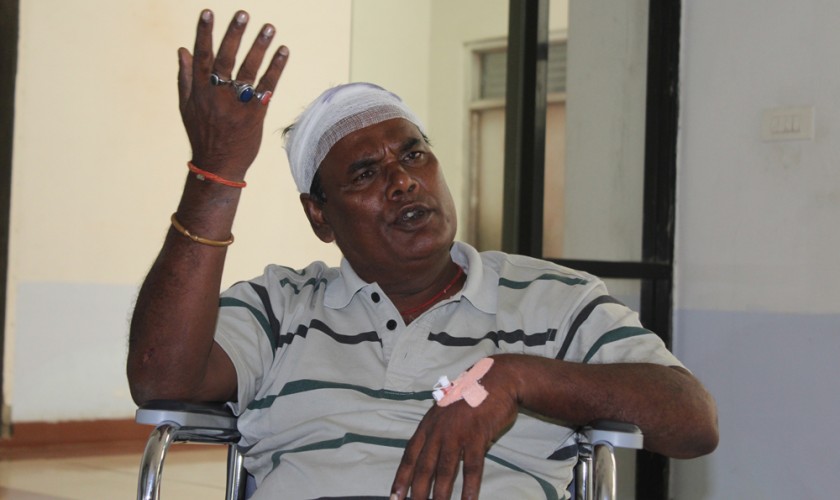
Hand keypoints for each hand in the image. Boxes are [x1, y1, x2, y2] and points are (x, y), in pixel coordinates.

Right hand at [177, 9, 288, 178]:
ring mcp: (237, 104)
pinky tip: (284, 51)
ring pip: (249, 69)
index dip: (204, 33)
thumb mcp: (186, 107)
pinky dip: (276, 68)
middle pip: (226, 58)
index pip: (202, 56)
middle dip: (235, 34)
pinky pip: (267, 86)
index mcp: (199, 90)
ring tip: (269, 27)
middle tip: (243, 13)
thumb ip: (185, 77)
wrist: (217, 165)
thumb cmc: (202, 134)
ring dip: (260, 46)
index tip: (207, 12)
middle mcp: (217, 94)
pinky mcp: (255, 114)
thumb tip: (182, 49)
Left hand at [390, 358, 519, 499]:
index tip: (394, 496)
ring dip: (440, 494)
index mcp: (429, 425)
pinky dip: (469, 486)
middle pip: (424, 466)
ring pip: (444, 469)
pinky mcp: (476, 434)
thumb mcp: (447, 412)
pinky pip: (472, 466)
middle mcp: (438, 430)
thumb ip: (440, 433)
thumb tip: (435, 454)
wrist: (496, 379)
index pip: (410, 455)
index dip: (401, 477)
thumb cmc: (472, 396)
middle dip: (417, 491)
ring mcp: (456, 432)